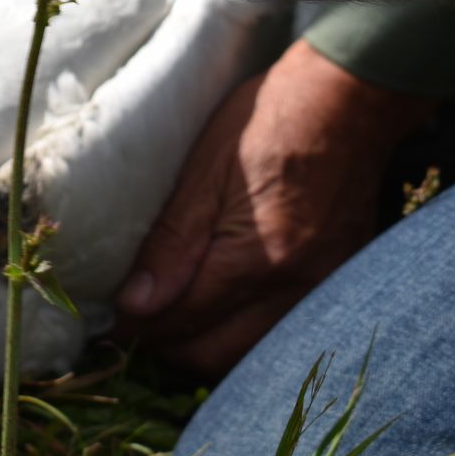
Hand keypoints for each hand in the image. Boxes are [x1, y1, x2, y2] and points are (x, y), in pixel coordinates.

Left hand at [116, 38, 437, 376]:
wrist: (348, 101)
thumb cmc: (267, 122)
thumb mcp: (203, 172)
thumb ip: (171, 244)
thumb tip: (134, 304)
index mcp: (256, 259)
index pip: (181, 321)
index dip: (136, 327)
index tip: (106, 324)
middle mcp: (296, 290)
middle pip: (215, 354)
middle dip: (166, 345)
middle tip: (131, 322)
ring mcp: (324, 292)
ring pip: (251, 354)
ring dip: (205, 346)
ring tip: (169, 319)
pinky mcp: (338, 284)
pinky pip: (282, 334)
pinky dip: (244, 335)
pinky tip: (219, 312)